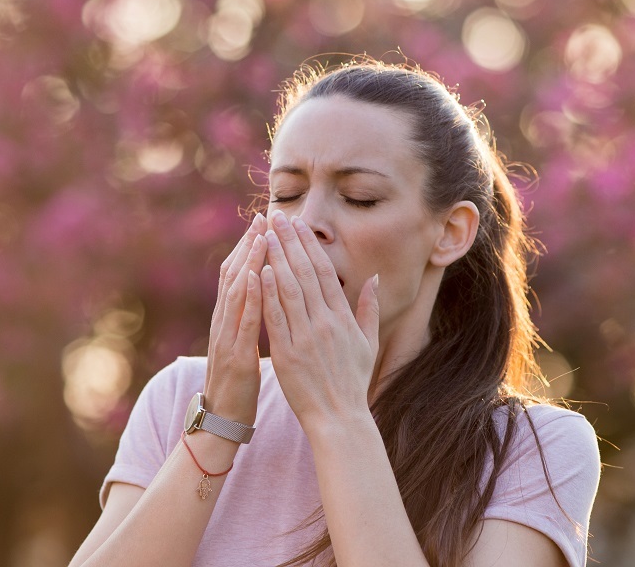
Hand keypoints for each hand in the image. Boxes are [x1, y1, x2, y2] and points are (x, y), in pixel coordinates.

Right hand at [204, 213, 267, 425]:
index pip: (238, 274)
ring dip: (249, 262)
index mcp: (229, 320)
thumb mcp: (244, 345)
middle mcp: (223, 322)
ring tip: (262, 235)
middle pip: (234, 275)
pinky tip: (257, 276)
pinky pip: (242, 321)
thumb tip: (264, 297)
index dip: (250, 248)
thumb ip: (250, 320)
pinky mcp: (234, 356)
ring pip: (236, 292)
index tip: (265, 223)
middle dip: (248, 244)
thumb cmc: (239, 384)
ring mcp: (226, 337)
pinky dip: (249, 296)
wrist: (222, 420)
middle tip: (262, 216)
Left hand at [260, 210, 378, 426]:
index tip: (299, 224)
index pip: (326, 272)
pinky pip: (276, 317)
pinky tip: (259, 270)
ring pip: (289, 289)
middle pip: (306, 273)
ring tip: (265, 234)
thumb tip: (374, 278)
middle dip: (290, 242)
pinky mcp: (287, 353)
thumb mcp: (368, 343)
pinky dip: (267, 292)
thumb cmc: (352, 382)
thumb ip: (369, 309)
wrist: (339, 417)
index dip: (311, 245)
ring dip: (276, 258)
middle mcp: (325, 323)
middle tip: (277, 216)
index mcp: (343, 318)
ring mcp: (306, 337)